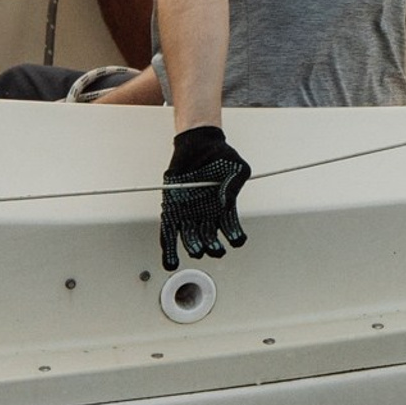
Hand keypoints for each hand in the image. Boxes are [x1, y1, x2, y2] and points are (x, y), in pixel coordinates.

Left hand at [160, 125, 249, 270]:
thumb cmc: (220, 155)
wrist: (200, 143)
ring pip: (190, 239)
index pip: (230, 229)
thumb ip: (235, 185)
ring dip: (193, 248)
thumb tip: (226, 201)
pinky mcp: (172, 208)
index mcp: (223, 208)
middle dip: (213, 247)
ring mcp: (189, 212)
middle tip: (215, 249)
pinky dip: (169, 247)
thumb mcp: (237, 168)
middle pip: (209, 239)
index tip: (237, 240)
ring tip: (195, 253)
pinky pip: (168, 231)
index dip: (235, 238)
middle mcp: (206, 214)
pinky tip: (170, 260)